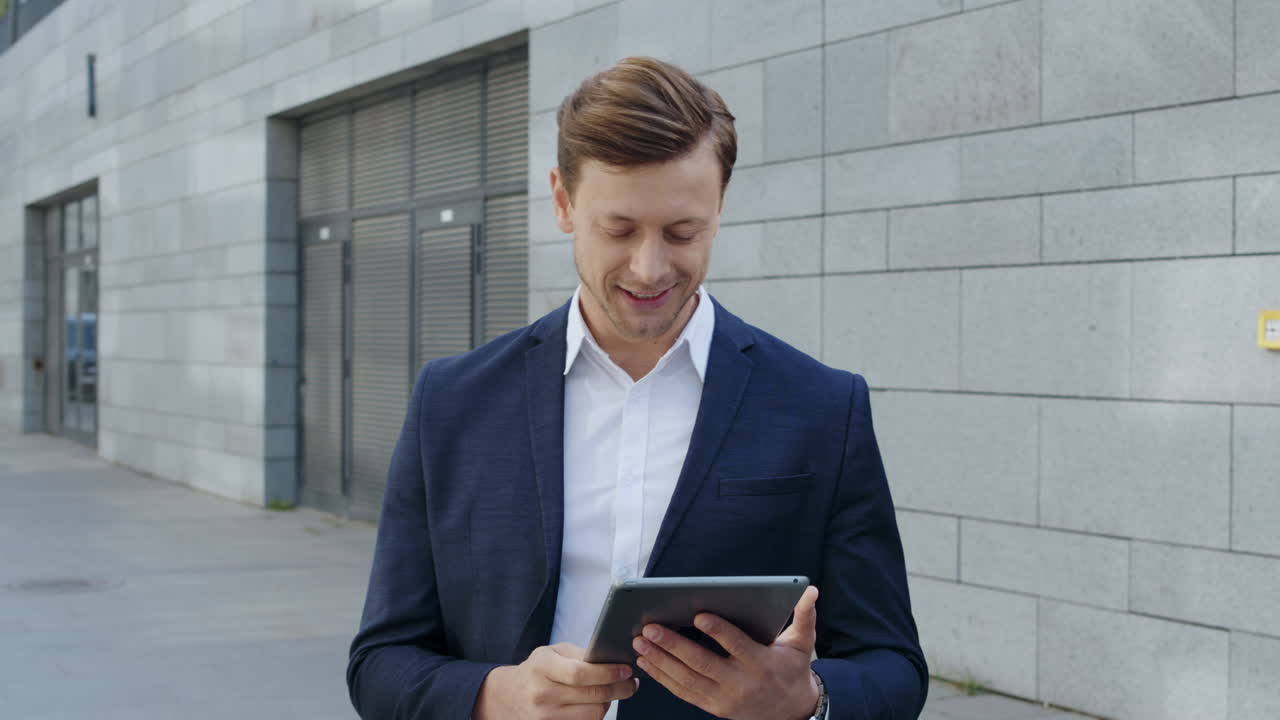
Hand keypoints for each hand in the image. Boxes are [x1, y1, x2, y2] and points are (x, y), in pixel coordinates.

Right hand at [473, 642, 638, 719]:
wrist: (512, 695)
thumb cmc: (539, 669)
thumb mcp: (554, 652)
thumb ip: (580, 655)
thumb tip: (613, 660)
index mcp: (541, 666)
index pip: (579, 673)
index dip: (607, 673)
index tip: (626, 670)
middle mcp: (541, 693)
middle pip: (591, 696)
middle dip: (618, 689)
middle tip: (631, 683)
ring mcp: (544, 717)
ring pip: (593, 714)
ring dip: (609, 703)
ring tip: (615, 692)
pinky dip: (596, 715)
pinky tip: (600, 704)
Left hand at [632, 585, 820, 719]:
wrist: (791, 713)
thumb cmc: (792, 670)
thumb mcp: (802, 645)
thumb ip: (803, 616)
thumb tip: (810, 590)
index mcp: (762, 664)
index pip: (737, 646)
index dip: (718, 631)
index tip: (698, 615)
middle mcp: (741, 684)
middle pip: (703, 664)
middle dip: (673, 645)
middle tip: (649, 627)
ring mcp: (724, 699)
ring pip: (687, 680)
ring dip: (660, 661)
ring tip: (640, 642)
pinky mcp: (713, 707)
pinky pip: (684, 693)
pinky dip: (662, 678)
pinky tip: (646, 662)